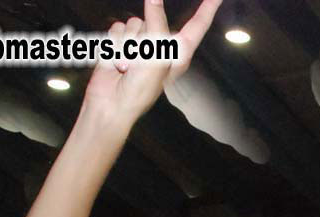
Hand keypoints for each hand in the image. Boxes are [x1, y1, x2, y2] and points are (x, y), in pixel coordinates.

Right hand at [81, 0, 221, 126]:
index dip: (208, 8)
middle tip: (140, 61)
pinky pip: (117, 28)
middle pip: (155, 17)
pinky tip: (115, 61)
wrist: (112, 105)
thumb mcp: (156, 55)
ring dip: (127, 43)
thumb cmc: (141, 88)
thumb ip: (157, 22)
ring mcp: (141, 44)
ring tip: (126, 66)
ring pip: (133, 22)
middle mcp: (162, 46)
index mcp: (179, 52)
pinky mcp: (122, 44)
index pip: (197, 24)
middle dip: (143, 36)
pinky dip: (114, 44)